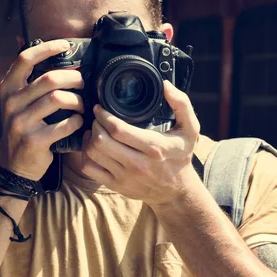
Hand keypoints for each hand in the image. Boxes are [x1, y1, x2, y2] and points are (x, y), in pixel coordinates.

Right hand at [0, 40, 84, 180]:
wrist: (14, 165)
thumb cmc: (25, 127)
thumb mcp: (19, 102)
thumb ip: (29, 80)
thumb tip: (44, 46)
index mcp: (8, 89)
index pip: (25, 58)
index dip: (47, 48)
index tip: (66, 45)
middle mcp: (11, 103)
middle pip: (50, 78)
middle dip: (74, 78)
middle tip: (83, 83)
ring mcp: (20, 122)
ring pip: (58, 99)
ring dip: (77, 101)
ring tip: (82, 105)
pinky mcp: (34, 140)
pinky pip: (65, 124)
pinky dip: (76, 122)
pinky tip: (78, 122)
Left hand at [80, 81, 200, 206]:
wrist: (176, 190)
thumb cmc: (181, 156)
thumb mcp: (190, 129)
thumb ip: (181, 104)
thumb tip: (166, 85)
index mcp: (154, 147)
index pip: (119, 130)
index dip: (104, 116)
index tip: (101, 108)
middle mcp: (138, 164)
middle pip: (102, 141)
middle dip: (95, 124)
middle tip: (97, 117)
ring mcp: (125, 177)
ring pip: (93, 153)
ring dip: (89, 137)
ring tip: (94, 129)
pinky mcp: (116, 185)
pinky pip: (89, 169)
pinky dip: (85, 154)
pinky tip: (91, 145)